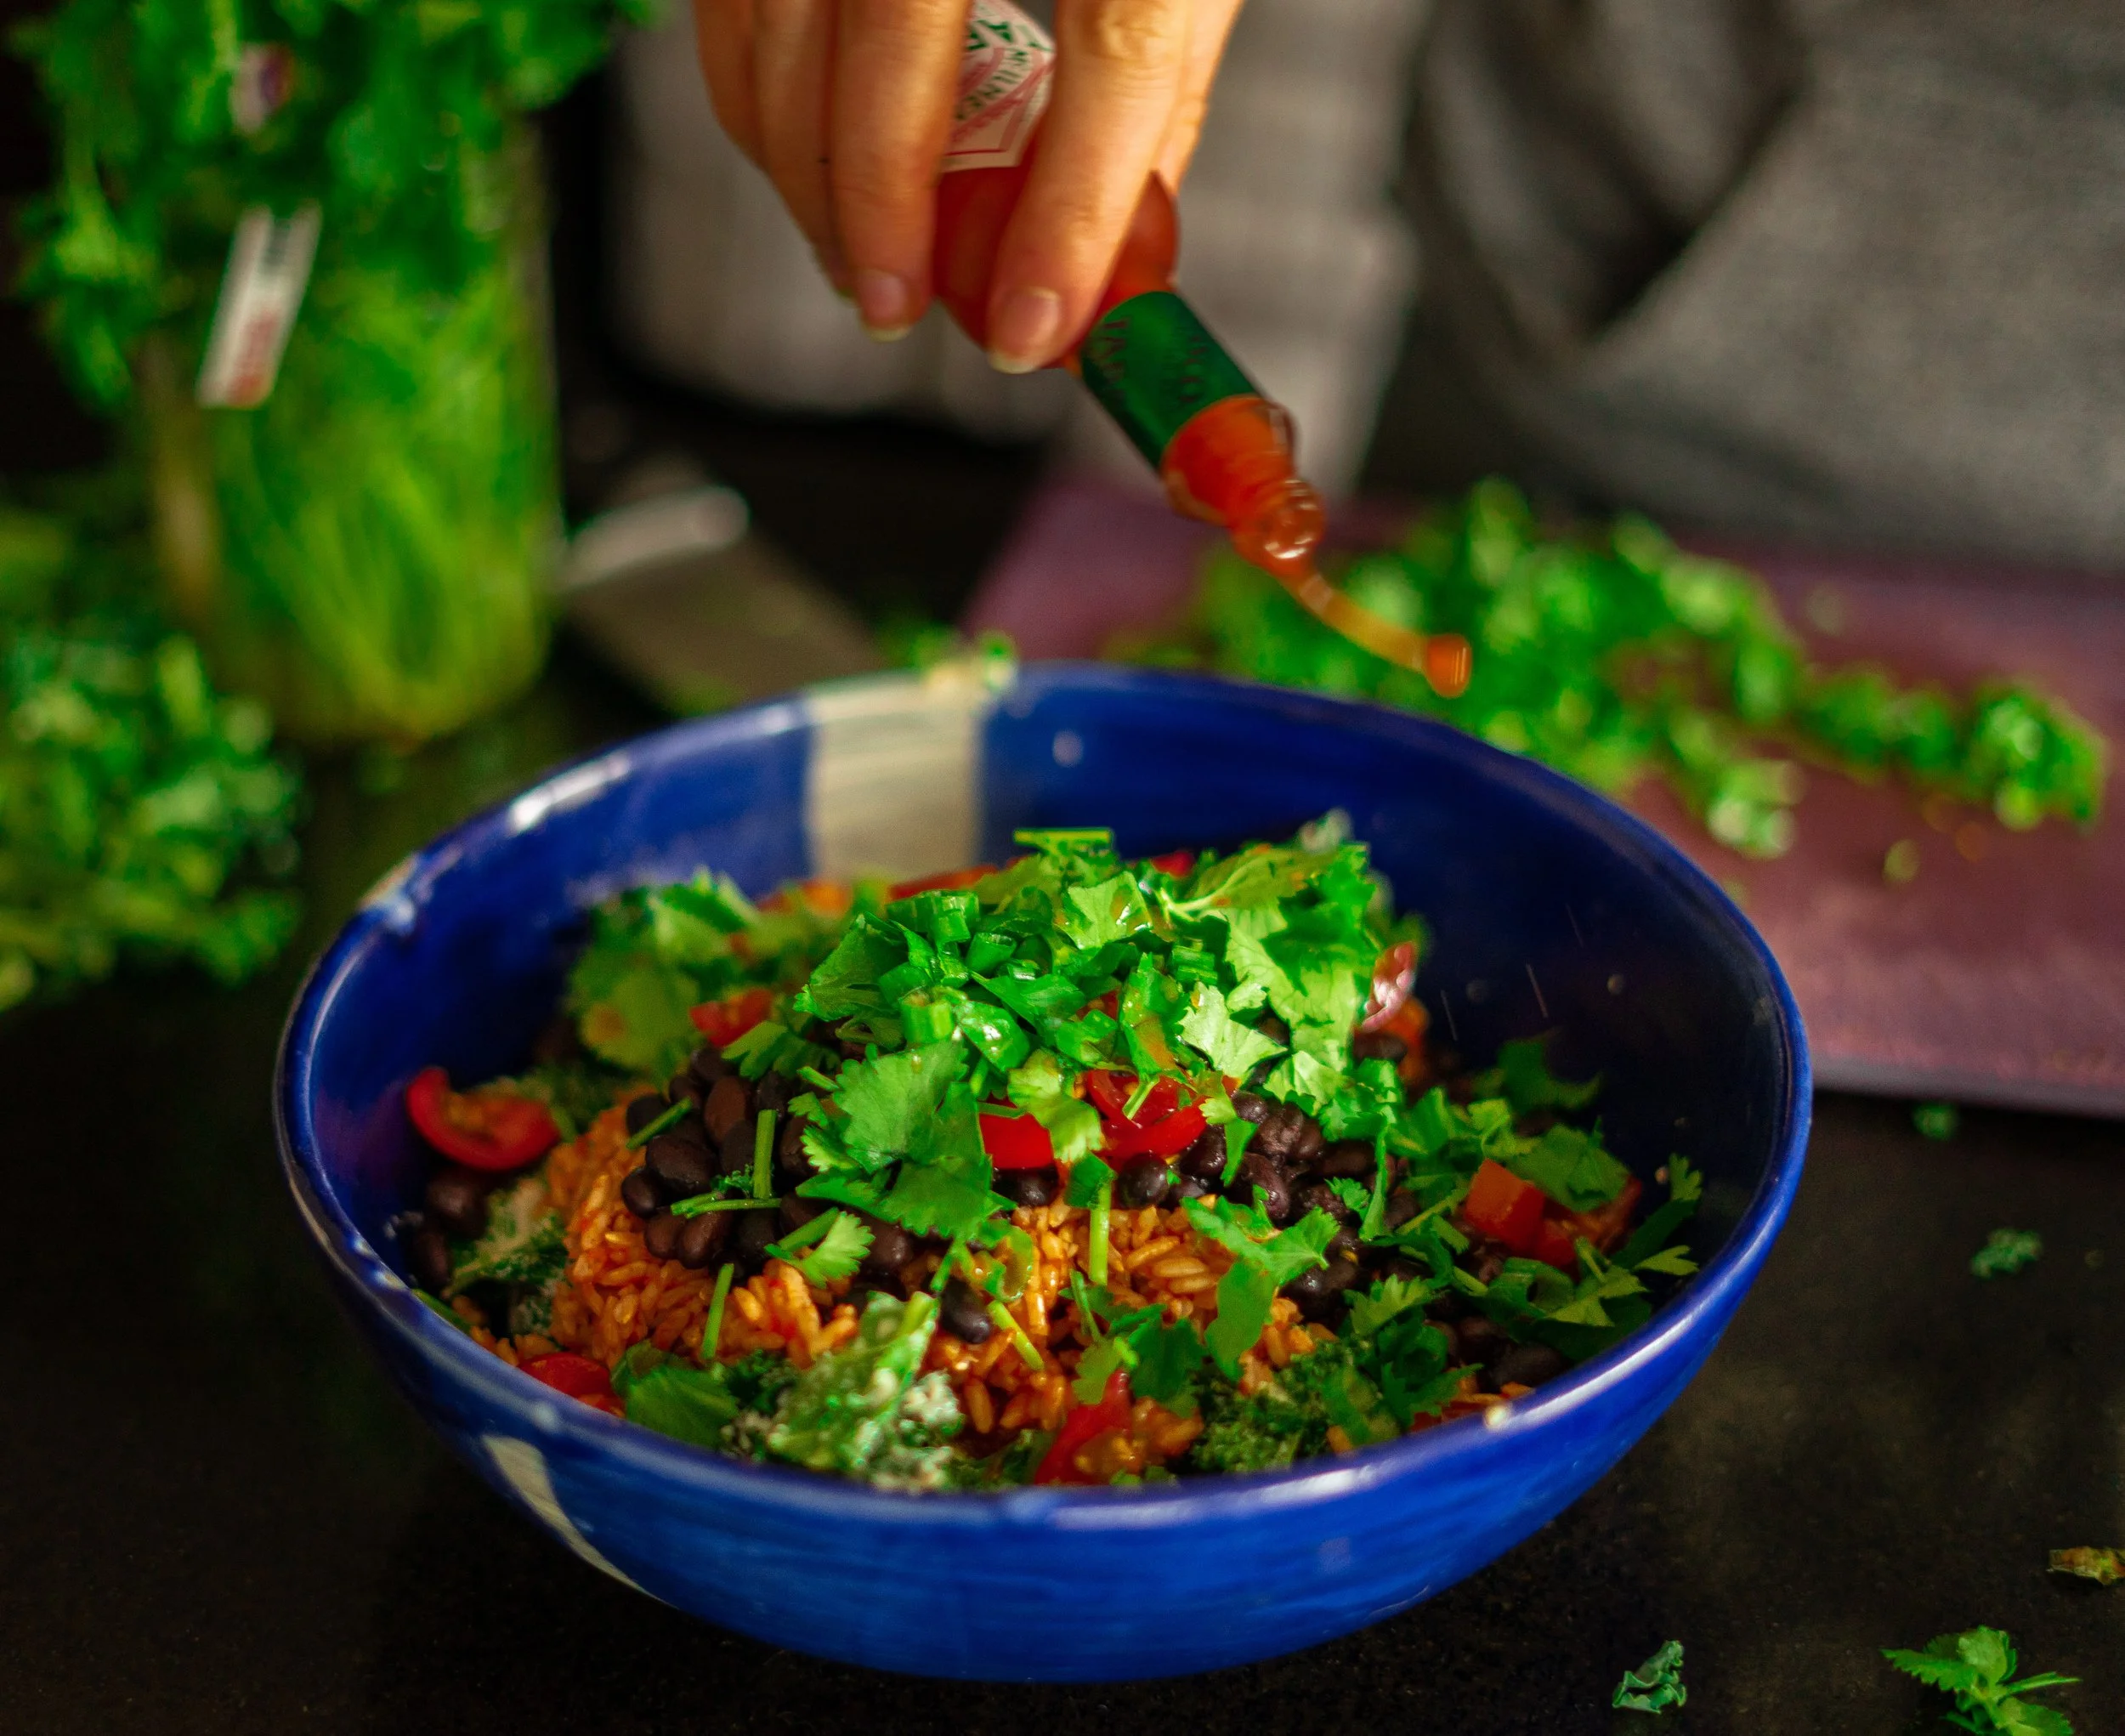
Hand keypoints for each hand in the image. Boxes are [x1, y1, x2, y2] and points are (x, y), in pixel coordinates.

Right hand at [694, 0, 1245, 370]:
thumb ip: (1162, 83)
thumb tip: (1107, 247)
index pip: (1115, 42)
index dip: (1069, 209)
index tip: (1036, 330)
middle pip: (898, 37)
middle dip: (880, 199)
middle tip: (898, 302)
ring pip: (780, 19)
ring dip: (799, 160)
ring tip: (851, 257)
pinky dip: (752, 82)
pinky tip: (795, 153)